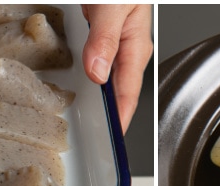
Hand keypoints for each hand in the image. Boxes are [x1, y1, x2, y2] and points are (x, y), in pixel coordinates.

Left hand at [80, 4, 151, 134]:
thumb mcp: (113, 7)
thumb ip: (105, 38)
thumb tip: (98, 72)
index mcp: (136, 44)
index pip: (129, 93)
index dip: (120, 118)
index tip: (111, 138)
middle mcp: (128, 46)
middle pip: (119, 91)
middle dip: (109, 115)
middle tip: (95, 137)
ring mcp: (116, 42)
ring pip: (108, 79)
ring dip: (99, 98)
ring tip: (89, 119)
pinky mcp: (103, 35)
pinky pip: (98, 65)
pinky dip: (90, 79)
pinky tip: (83, 85)